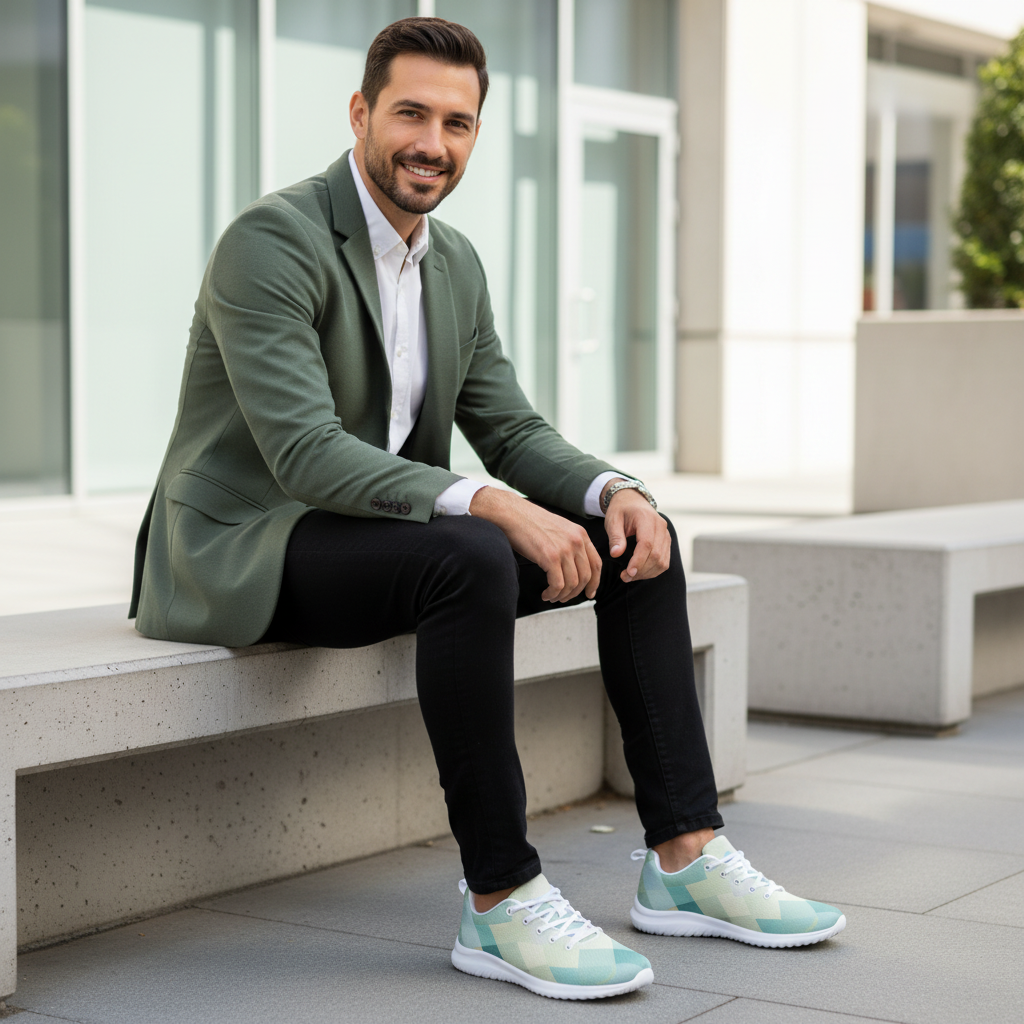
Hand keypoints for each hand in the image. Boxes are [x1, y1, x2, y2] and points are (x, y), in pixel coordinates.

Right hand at [469, 487, 603, 601]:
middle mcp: (576, 541)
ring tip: (552, 596)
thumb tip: (572, 567)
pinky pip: (558, 585)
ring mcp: (564, 549)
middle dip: (576, 593)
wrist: (512, 514)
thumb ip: (569, 544)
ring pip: (572, 584)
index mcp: (580, 534)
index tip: (589, 593)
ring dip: (562, 595)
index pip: (596, 563)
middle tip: (564, 598)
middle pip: (586, 576)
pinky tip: (545, 594)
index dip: (595, 582)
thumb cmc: (529, 523)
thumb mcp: (558, 529)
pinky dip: (552, 593)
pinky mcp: (551, 557)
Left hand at [602, 482, 671, 583]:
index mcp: (647, 519)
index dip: (638, 561)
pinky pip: (664, 561)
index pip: (647, 544)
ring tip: (630, 576)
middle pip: (656, 555)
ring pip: (662, 561)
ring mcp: (666, 535)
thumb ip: (615, 537)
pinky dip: (653, 570)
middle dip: (641, 570)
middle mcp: (661, 526)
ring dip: (647, 573)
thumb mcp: (613, 520)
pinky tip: (640, 572)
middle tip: (625, 577)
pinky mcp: (666, 542)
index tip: (628, 573)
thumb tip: (616, 554)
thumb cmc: (621, 510)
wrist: (632, 501)